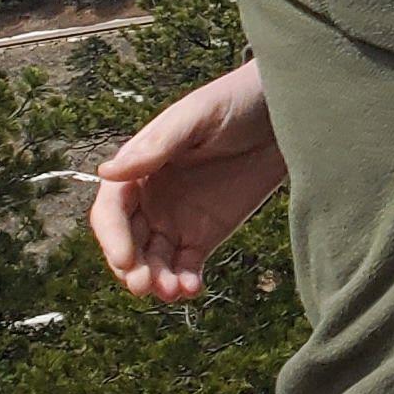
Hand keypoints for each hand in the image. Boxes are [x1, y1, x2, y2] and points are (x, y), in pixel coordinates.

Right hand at [90, 57, 283, 300]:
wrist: (286, 112)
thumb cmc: (235, 102)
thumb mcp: (197, 117)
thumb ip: (157, 146)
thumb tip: (107, 171)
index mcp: (139, 168)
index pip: (111, 211)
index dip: (112, 238)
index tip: (124, 261)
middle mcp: (151, 197)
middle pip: (128, 242)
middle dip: (131, 268)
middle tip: (146, 285)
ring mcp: (177, 218)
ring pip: (154, 260)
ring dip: (157, 281)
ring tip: (173, 291)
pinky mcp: (206, 233)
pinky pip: (186, 265)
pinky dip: (184, 281)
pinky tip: (192, 288)